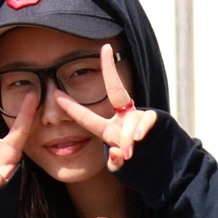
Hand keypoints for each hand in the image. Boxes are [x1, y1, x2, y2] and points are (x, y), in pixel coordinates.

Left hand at [53, 44, 158, 171]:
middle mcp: (124, 117)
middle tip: (105, 49)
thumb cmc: (139, 165)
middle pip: (116, 89)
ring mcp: (140, 117)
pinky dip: (141, 131)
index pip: (86, 117)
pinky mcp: (156, 120)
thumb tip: (116, 153)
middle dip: (110, 69)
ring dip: (128, 137)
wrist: (163, 168)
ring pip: (130, 120)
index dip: (70, 107)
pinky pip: (146, 120)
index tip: (55, 93)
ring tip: (129, 152)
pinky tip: (138, 140)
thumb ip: (116, 163)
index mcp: (109, 128)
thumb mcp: (121, 167)